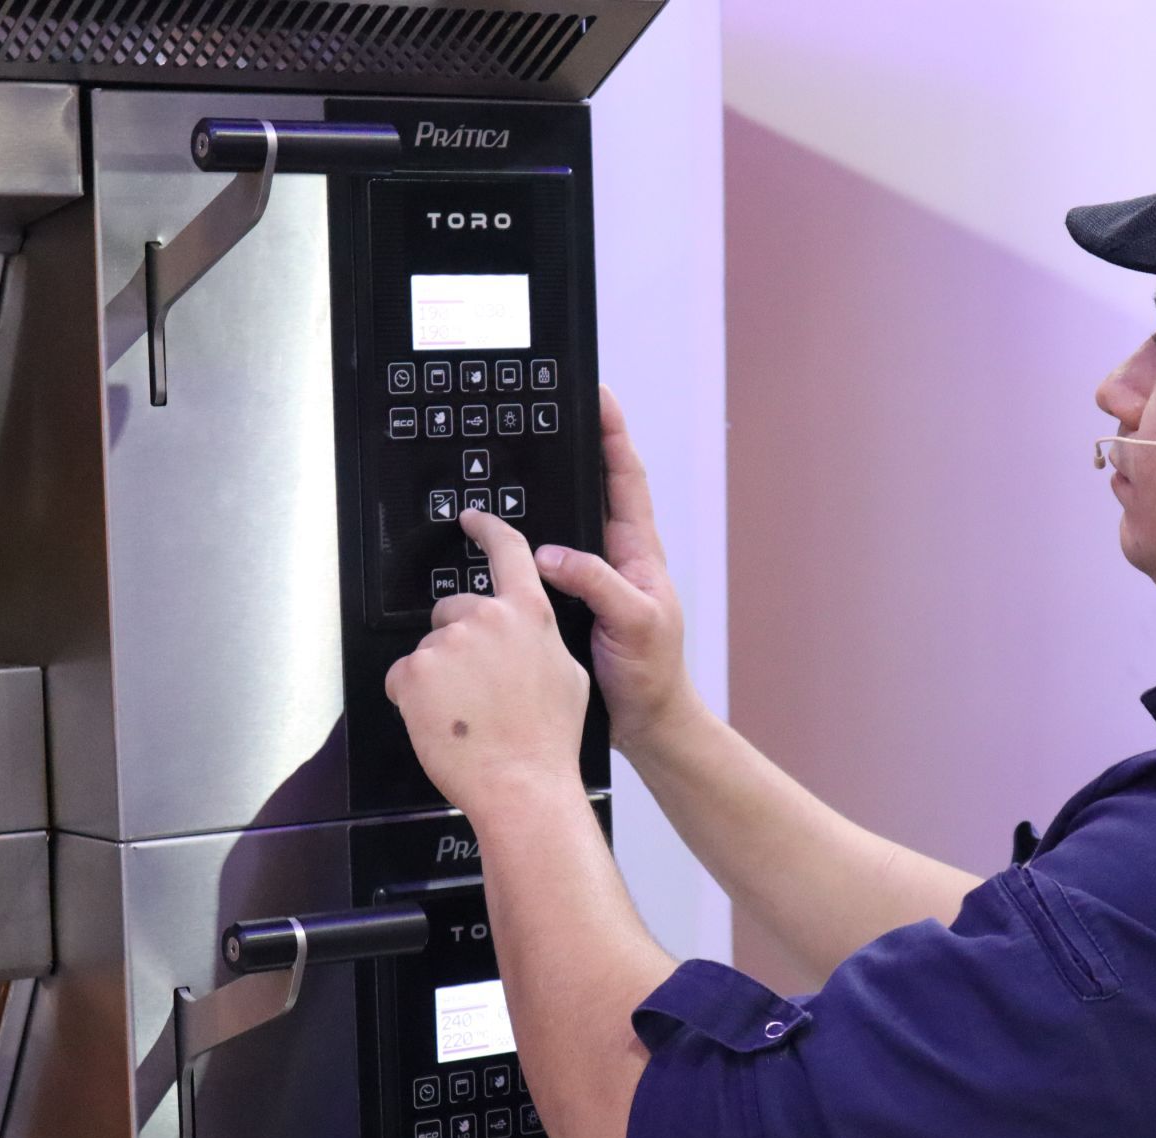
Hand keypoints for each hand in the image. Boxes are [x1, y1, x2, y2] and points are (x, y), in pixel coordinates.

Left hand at [385, 508, 590, 813]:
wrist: (521, 782)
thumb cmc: (546, 739)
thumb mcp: (568, 675)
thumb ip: (542, 641)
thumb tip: (527, 637)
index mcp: (529, 614)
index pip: (508, 553)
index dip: (488, 529)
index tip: (472, 519)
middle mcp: (487, 618)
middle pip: (454, 610)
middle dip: (457, 642)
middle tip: (477, 687)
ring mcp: (447, 643)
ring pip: (429, 650)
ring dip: (438, 677)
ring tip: (466, 713)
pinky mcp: (414, 671)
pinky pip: (404, 678)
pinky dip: (415, 699)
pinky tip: (444, 721)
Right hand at [533, 386, 700, 752]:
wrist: (647, 723)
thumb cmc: (654, 674)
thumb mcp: (635, 622)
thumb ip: (598, 583)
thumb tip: (553, 553)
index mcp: (638, 551)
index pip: (626, 477)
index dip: (613, 434)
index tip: (598, 395)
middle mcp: (615, 557)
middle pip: (592, 488)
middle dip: (574, 447)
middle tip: (547, 412)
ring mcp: (593, 577)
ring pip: (565, 522)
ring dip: (544, 492)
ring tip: (517, 458)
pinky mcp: (572, 601)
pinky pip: (544, 560)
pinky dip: (525, 540)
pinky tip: (502, 534)